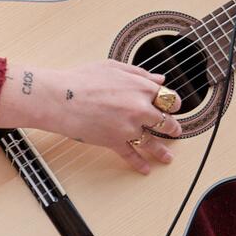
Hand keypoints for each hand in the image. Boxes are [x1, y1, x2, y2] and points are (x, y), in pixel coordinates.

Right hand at [45, 60, 184, 174]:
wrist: (60, 98)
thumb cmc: (81, 80)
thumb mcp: (113, 67)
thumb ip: (139, 73)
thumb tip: (158, 79)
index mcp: (140, 88)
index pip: (167, 98)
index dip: (172, 103)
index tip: (173, 107)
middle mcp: (139, 108)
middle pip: (165, 121)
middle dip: (172, 127)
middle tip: (175, 131)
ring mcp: (128, 127)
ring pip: (152, 142)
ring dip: (162, 151)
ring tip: (168, 157)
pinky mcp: (114, 141)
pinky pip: (131, 155)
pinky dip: (139, 164)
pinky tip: (145, 169)